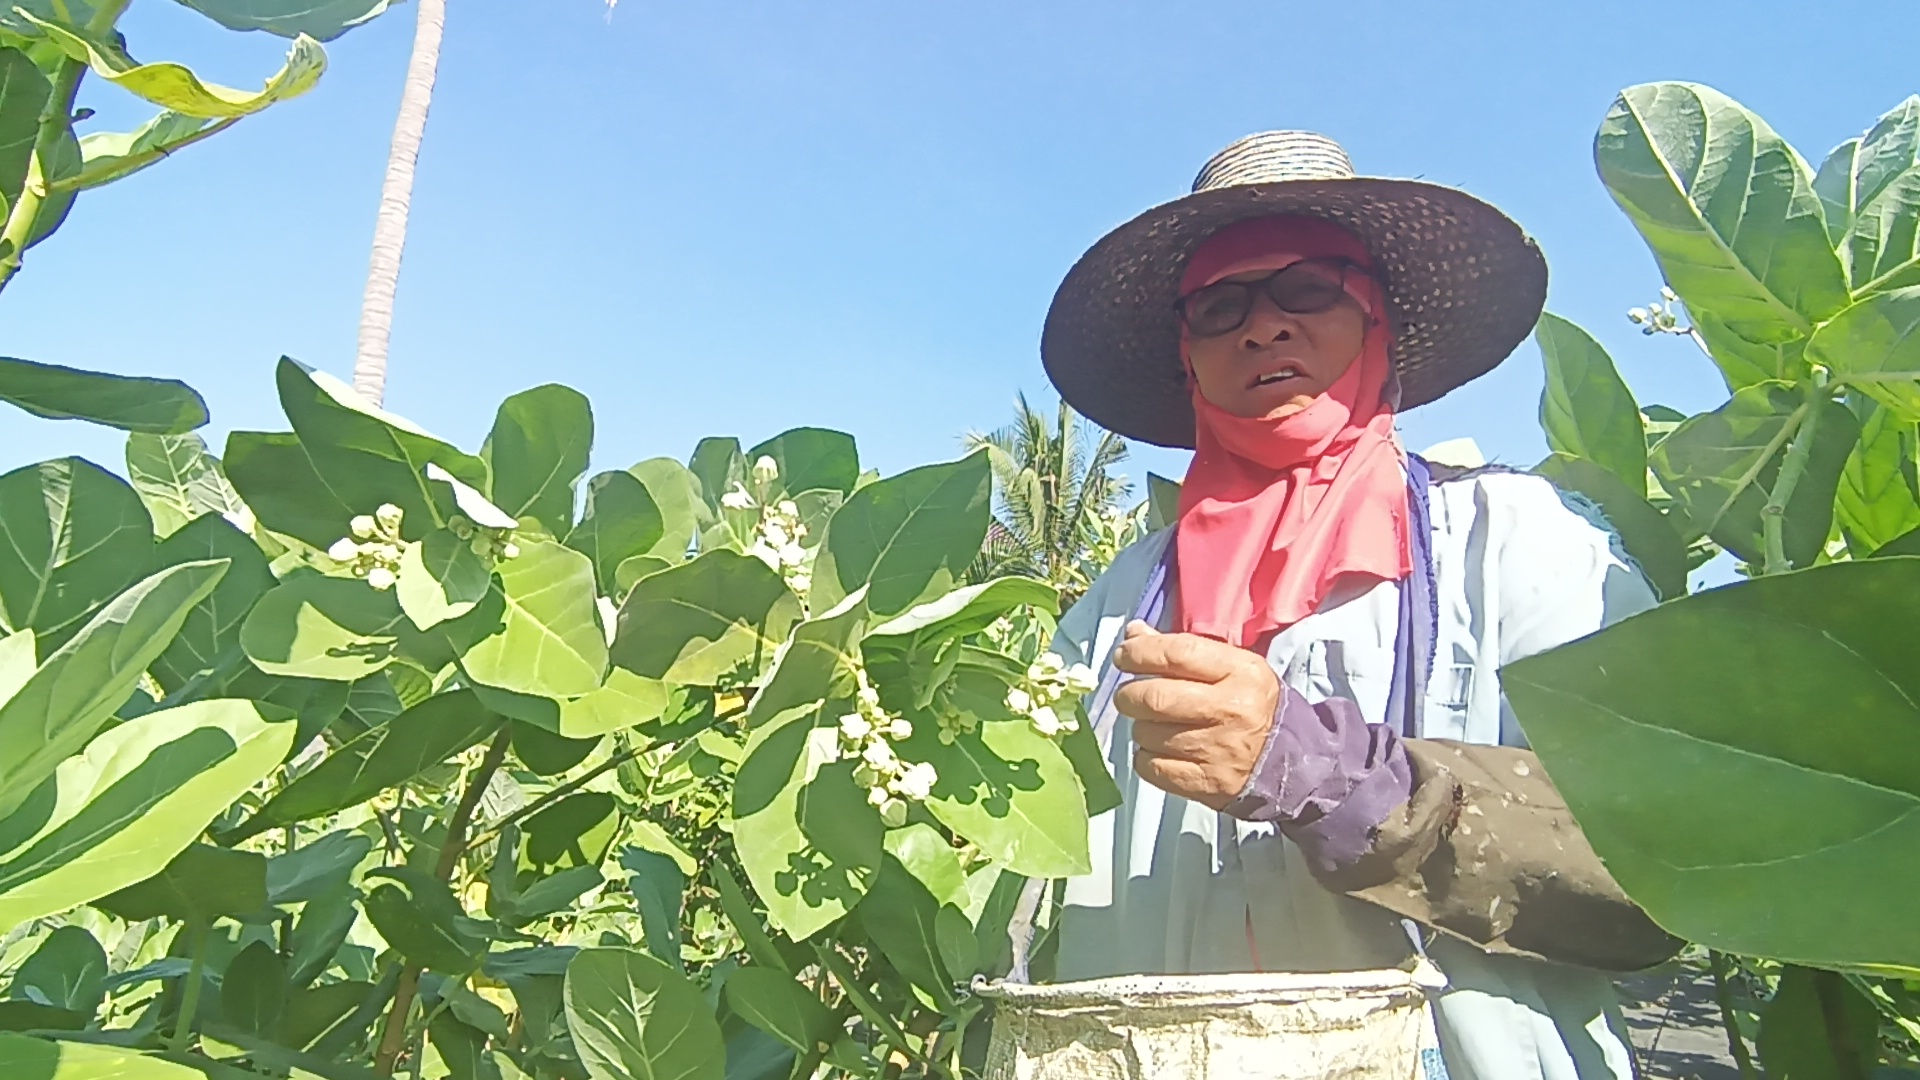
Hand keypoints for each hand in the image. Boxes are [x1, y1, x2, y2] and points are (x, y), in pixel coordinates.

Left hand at [1112, 620, 1280, 809]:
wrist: (1294, 761)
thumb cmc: (1254, 705)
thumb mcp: (1233, 667)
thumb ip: (1184, 650)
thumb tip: (1133, 635)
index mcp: (1240, 672)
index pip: (1177, 653)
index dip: (1139, 652)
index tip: (1123, 656)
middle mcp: (1230, 709)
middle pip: (1155, 697)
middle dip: (1129, 695)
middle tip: (1129, 696)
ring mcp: (1217, 749)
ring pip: (1147, 733)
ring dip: (1140, 726)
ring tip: (1154, 724)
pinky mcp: (1206, 782)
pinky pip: (1150, 766)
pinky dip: (1146, 757)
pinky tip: (1161, 750)